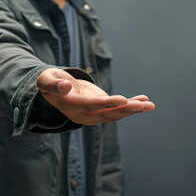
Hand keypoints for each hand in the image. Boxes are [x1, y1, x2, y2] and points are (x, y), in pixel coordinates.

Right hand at [37, 68, 154, 124]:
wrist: (56, 91)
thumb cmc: (50, 82)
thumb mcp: (46, 80)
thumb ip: (53, 84)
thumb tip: (65, 86)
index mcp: (72, 107)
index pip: (91, 106)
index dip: (107, 103)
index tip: (123, 100)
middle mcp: (84, 115)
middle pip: (107, 113)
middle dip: (126, 109)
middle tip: (143, 105)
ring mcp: (94, 114)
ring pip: (115, 114)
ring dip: (133, 109)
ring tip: (150, 104)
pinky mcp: (102, 110)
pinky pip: (118, 110)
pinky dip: (131, 105)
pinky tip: (145, 101)